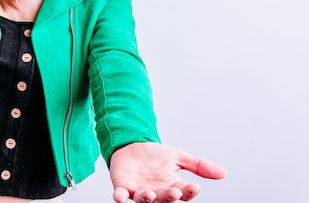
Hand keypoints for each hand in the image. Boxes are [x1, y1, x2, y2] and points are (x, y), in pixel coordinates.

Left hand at [110, 142, 225, 202]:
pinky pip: (121, 195)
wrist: (132, 146)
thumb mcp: (178, 157)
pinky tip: (120, 198)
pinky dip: (120, 198)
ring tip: (149, 194)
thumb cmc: (156, 156)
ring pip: (144, 200)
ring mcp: (139, 191)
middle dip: (169, 197)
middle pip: (165, 199)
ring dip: (147, 199)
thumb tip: (223, 173)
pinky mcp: (123, 187)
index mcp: (172, 186)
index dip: (189, 192)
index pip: (184, 193)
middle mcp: (157, 192)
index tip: (195, 187)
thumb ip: (198, 166)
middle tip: (174, 192)